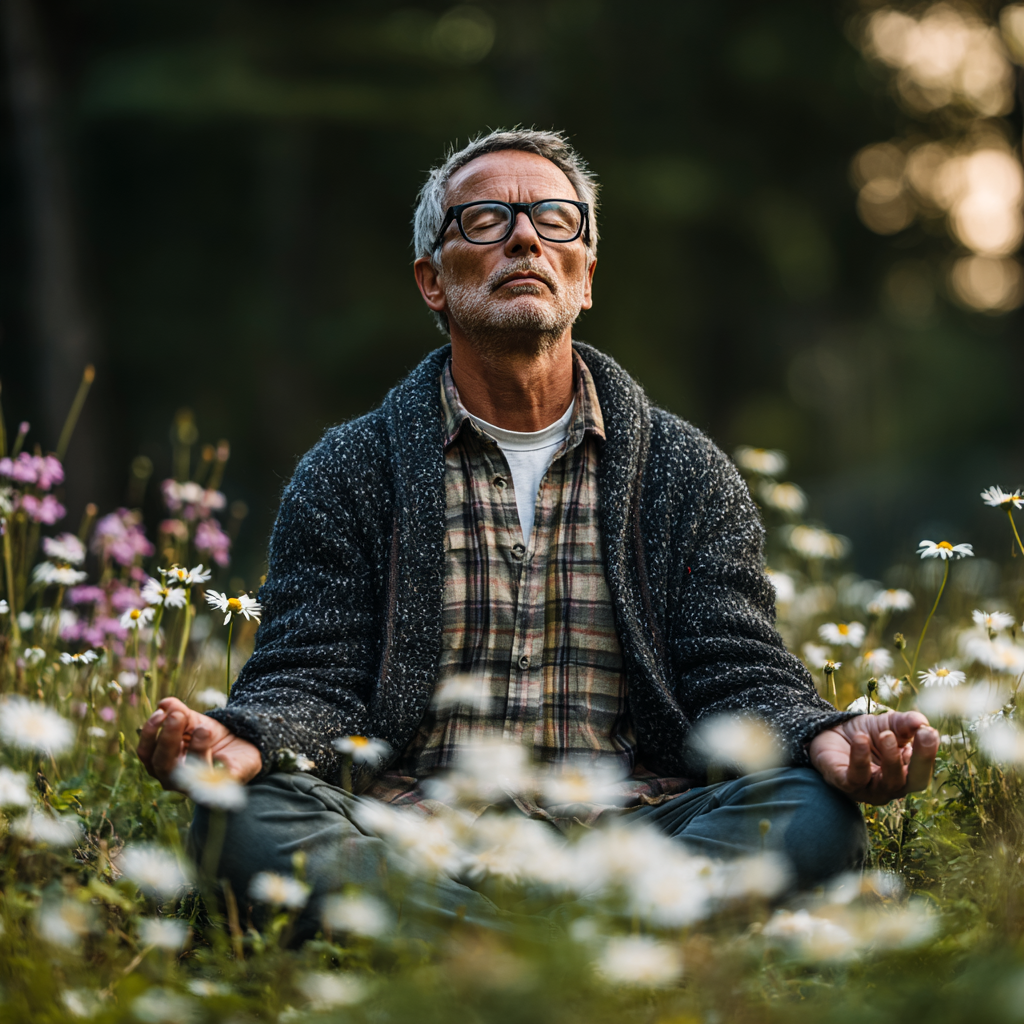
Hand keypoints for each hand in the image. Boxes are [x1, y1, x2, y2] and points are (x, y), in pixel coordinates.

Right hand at [136, 697, 261, 790]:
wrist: (240, 745)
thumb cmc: (208, 735)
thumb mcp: (194, 720)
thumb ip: (179, 712)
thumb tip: (165, 704)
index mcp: (160, 762)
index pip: (146, 752)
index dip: (150, 733)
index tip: (161, 712)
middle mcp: (172, 779)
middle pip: (162, 764)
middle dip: (168, 738)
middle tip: (178, 716)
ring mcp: (194, 787)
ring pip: (187, 775)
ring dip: (195, 749)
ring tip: (204, 729)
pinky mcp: (218, 790)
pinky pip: (216, 783)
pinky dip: (219, 768)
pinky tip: (224, 755)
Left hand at [809, 711, 938, 804]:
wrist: (829, 732)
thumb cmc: (865, 734)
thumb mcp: (888, 724)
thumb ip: (906, 723)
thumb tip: (922, 722)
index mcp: (905, 775)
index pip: (923, 771)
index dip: (928, 753)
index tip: (928, 731)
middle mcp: (890, 787)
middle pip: (913, 782)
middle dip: (920, 761)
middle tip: (920, 734)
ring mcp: (867, 789)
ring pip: (886, 783)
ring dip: (890, 759)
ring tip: (887, 735)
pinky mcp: (843, 784)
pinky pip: (855, 777)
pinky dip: (860, 759)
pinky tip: (860, 739)